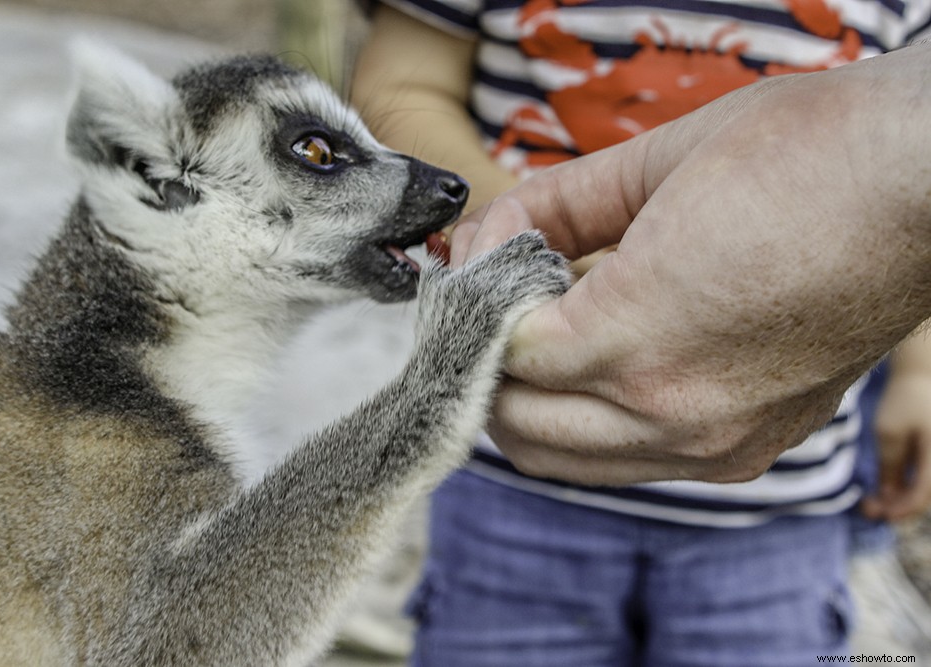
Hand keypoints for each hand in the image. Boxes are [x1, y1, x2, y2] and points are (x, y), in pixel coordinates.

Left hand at [452, 44, 930, 484]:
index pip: (504, 357)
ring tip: (552, 333)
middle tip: (500, 306)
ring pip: (567, 461)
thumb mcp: (655, 162)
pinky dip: (595, 420)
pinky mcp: (748, 449)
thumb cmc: (810, 157)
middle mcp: (673, 416)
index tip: (487, 263)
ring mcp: (717, 444)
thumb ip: (552, 206)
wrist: (926, 184)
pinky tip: (611, 356)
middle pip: (518, 428)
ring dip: (536, 404)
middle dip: (489, 365)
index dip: (478, 305)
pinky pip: (632, 461)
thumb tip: (492, 237)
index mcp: (637, 340)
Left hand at [863, 371, 930, 520]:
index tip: (879, 514)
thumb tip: (887, 498)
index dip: (902, 508)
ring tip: (870, 504)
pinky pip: (923, 482)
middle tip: (868, 511)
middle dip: (897, 508)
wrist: (921, 380)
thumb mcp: (889, 433)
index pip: (923, 492)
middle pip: (925, 497)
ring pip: (924, 492)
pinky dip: (904, 490)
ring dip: (899, 502)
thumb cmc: (904, 402)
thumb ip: (890, 466)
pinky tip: (882, 494)